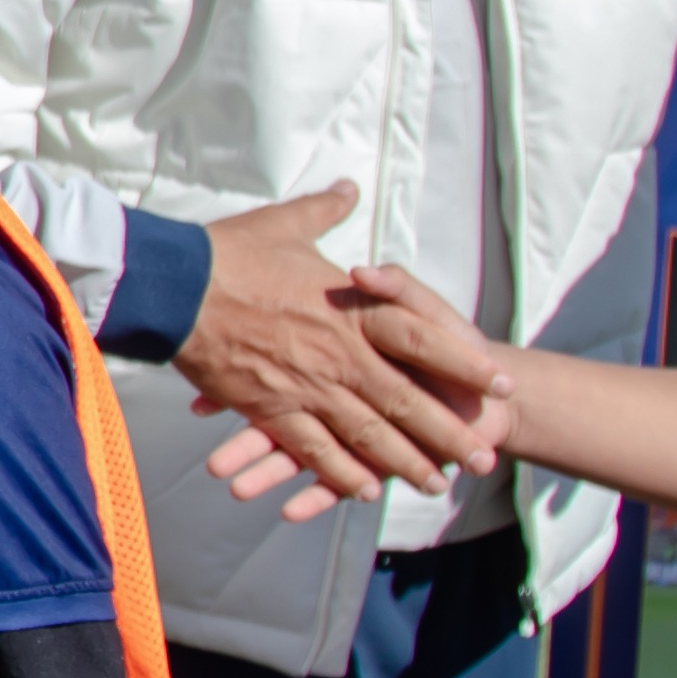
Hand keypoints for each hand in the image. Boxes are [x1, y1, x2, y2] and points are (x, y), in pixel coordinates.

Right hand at [172, 184, 498, 506]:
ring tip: (435, 484)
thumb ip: (324, 209)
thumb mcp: (285, 222)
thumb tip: (347, 187)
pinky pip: (315, 449)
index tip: (501, 383)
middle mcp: (340, 353)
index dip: (465, 363)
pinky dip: (342, 473)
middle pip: (408, 400)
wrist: (175, 287)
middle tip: (484, 456)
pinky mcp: (271, 408)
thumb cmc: (230, 253)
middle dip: (449, 432)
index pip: (425, 338)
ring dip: (406, 462)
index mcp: (351, 307)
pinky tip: (364, 490)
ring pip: (369, 434)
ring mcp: (307, 385)